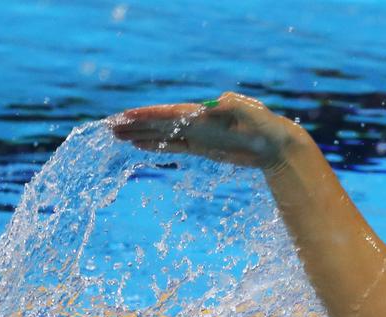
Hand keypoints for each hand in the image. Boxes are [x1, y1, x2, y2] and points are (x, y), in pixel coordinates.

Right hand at [110, 91, 302, 169]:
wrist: (276, 144)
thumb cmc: (266, 126)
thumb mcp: (253, 113)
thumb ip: (237, 105)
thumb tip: (220, 100)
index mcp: (203, 114)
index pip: (168, 114)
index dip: (146, 116)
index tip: (124, 117)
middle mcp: (196, 122)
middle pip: (159, 124)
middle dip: (134, 125)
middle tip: (109, 128)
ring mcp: (198, 135)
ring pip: (162, 135)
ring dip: (140, 136)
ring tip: (117, 137)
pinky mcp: (203, 148)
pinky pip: (174, 147)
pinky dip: (156, 146)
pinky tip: (139, 147)